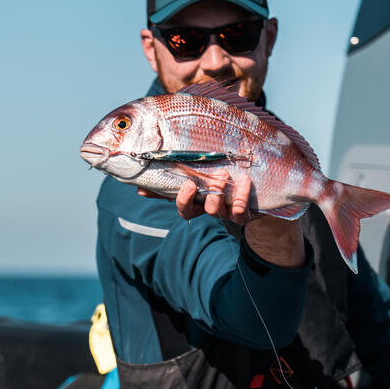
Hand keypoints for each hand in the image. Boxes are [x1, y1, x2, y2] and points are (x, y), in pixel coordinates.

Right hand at [137, 169, 253, 223]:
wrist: (250, 194)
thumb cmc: (215, 183)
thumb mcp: (193, 179)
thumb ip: (168, 185)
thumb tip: (139, 190)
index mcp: (196, 202)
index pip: (184, 208)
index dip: (184, 199)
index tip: (188, 184)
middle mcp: (208, 209)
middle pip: (200, 212)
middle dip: (203, 198)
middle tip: (209, 180)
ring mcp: (225, 212)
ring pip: (218, 211)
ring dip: (220, 193)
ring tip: (224, 175)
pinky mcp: (243, 213)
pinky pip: (241, 211)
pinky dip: (242, 196)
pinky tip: (244, 181)